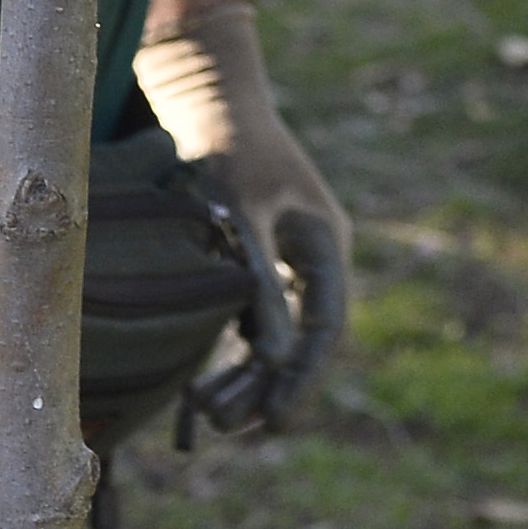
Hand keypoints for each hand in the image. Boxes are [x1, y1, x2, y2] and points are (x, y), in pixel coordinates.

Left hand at [135, 0, 351, 428]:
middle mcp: (312, 256)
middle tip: (229, 429)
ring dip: (246, 374)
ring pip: (275, 333)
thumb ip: (261, 285)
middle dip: (268, 385)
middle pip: (300, 338)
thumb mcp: (245, 216)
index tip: (277, 424)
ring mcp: (287, 257)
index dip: (304, 378)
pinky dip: (231, 349)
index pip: (326, 327)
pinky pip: (253, 317)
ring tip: (207, 417)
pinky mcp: (258, 255)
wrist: (210, 99)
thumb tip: (272, 357)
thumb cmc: (228, 150)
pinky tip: (202, 383)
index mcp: (324, 244)